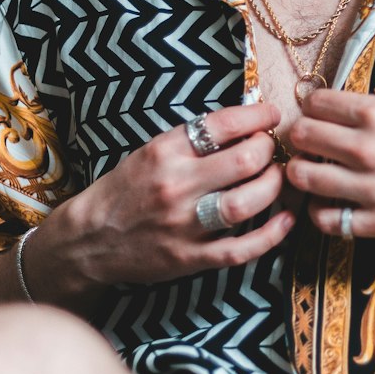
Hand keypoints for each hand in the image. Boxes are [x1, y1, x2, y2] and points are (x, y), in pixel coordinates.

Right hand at [27, 102, 292, 297]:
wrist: (88, 239)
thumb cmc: (124, 191)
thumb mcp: (150, 153)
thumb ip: (192, 141)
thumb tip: (243, 124)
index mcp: (164, 152)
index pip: (222, 124)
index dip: (257, 117)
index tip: (271, 116)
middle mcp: (175, 185)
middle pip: (243, 161)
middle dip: (268, 152)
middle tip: (272, 151)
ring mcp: (183, 224)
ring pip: (245, 203)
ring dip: (273, 188)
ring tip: (277, 180)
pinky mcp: (189, 257)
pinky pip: (240, 249)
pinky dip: (270, 235)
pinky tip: (286, 221)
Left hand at [286, 91, 374, 242]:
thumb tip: (354, 115)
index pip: (318, 102)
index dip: (311, 104)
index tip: (312, 109)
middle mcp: (369, 149)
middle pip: (303, 136)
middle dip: (300, 135)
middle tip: (306, 140)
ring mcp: (372, 189)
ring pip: (304, 178)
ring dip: (302, 172)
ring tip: (311, 172)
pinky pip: (328, 220)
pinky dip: (322, 212)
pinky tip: (330, 205)